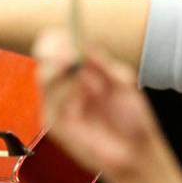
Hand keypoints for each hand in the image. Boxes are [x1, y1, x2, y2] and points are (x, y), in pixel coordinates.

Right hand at [33, 28, 159, 176]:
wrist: (137, 151)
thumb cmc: (132, 119)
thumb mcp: (123, 83)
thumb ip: (103, 64)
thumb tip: (84, 44)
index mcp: (81, 73)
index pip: (58, 48)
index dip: (58, 39)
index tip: (67, 31)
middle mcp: (66, 86)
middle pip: (46, 59)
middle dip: (54, 50)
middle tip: (70, 50)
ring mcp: (59, 105)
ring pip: (44, 76)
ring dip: (60, 69)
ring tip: (80, 71)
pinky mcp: (56, 125)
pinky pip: (51, 101)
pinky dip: (65, 93)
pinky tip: (80, 94)